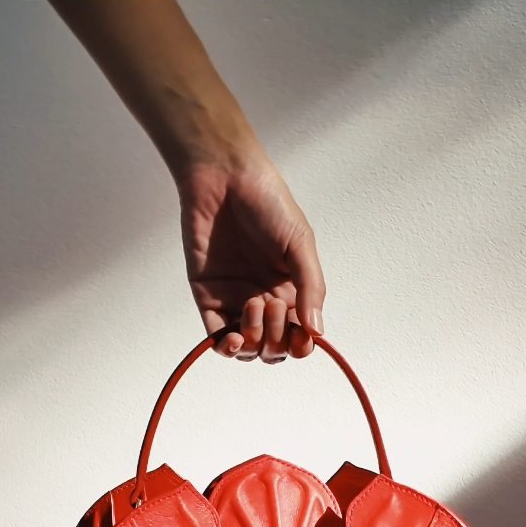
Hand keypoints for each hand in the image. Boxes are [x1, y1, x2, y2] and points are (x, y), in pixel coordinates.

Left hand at [178, 156, 325, 361]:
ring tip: (254, 305)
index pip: (299, 335)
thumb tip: (317, 330)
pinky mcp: (208, 297)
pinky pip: (216, 337)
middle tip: (271, 302)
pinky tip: (233, 338)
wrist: (223, 178)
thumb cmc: (268, 202)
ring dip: (254, 340)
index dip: (301, 345)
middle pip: (274, 348)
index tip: (300, 337)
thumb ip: (310, 286)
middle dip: (276, 338)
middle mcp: (266, 300)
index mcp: (293, 289)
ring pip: (248, 348)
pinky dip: (226, 347)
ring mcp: (236, 301)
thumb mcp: (300, 242)